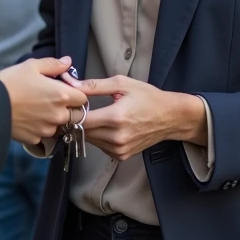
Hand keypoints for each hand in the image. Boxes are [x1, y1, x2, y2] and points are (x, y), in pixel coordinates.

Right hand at [0, 57, 87, 144]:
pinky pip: (44, 135)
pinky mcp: (35, 139)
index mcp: (61, 95)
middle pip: (75, 115)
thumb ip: (53, 65)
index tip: (65, 90)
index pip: (83, 98)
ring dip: (55, 120)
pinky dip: (40, 129)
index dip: (76, 93)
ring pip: (60, 126)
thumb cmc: (11, 82)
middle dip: (68, 109)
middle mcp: (58, 115)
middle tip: (52, 101)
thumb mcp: (31, 66)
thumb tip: (68, 62)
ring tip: (38, 110)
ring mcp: (47, 129)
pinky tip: (29, 119)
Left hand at [77, 75, 205, 161]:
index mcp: (116, 117)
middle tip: (79, 108)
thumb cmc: (148, 97)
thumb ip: (94, 85)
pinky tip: (106, 126)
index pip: (80, 120)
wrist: (170, 117)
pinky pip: (100, 146)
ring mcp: (119, 149)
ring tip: (95, 115)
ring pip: (90, 140)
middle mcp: (117, 137)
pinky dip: (98, 137)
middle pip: (82, 132)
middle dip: (77, 120)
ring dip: (87, 129)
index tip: (69, 104)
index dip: (71, 112)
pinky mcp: (122, 155)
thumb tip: (71, 84)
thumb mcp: (122, 84)